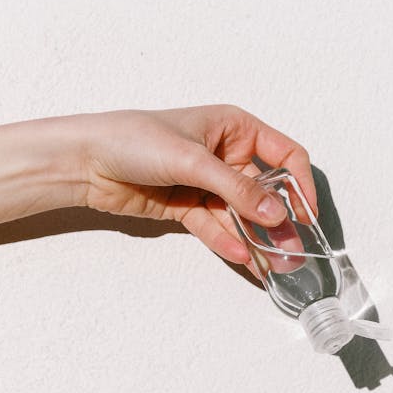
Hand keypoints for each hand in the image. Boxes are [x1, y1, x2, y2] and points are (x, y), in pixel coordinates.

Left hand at [80, 105, 316, 266]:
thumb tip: (276, 214)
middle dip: (278, 222)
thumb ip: (237, 189)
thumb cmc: (134, 140)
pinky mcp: (188, 207)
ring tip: (272, 265)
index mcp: (234, 128)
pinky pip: (216, 227)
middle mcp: (225, 154)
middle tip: (293, 252)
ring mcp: (207, 183)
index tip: (307, 215)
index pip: (283, 156)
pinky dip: (228, 243)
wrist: (86, 161)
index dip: (300, 185)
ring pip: (241, 215)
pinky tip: (242, 258)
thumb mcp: (193, 160)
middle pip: (264, 192)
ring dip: (256, 240)